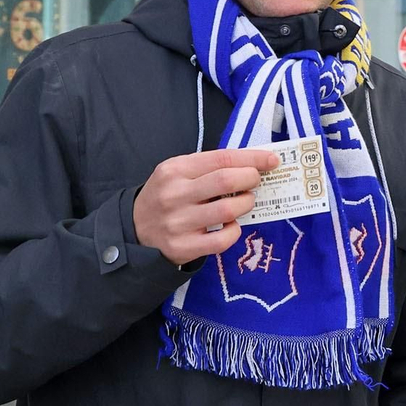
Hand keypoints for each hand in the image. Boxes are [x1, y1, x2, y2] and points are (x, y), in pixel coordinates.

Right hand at [132, 149, 280, 265]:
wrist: (134, 230)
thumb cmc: (166, 196)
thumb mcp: (178, 173)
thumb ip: (210, 167)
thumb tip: (254, 163)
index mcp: (174, 170)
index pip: (221, 158)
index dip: (252, 158)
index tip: (271, 160)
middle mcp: (174, 194)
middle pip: (226, 181)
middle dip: (251, 179)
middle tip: (256, 182)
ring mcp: (177, 223)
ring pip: (227, 210)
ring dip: (246, 204)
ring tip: (245, 202)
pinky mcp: (182, 247)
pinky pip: (222, 240)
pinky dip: (234, 230)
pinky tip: (231, 225)